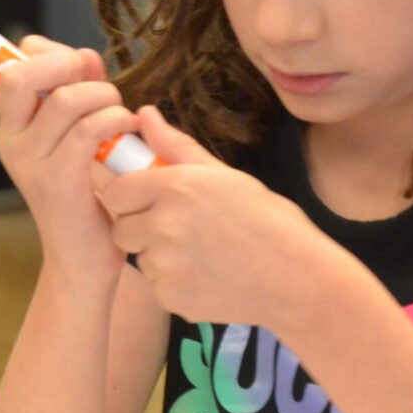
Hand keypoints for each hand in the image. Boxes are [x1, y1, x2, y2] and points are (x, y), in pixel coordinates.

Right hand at [0, 35, 141, 289]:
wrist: (84, 259)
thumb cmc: (88, 195)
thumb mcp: (80, 137)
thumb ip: (80, 92)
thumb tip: (86, 57)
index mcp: (13, 129)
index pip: (10, 68)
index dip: (46, 52)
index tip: (78, 67)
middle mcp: (12, 142)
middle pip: (19, 75)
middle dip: (65, 63)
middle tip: (95, 82)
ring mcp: (31, 162)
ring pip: (65, 99)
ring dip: (104, 96)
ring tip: (120, 114)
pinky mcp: (58, 181)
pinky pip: (88, 129)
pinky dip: (116, 119)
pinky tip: (128, 130)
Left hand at [98, 107, 343, 329]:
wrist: (298, 279)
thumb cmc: (268, 221)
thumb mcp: (224, 175)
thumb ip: (176, 146)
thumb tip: (144, 114)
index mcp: (175, 186)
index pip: (114, 192)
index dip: (129, 197)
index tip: (147, 201)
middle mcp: (162, 224)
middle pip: (121, 228)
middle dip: (140, 228)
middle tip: (178, 230)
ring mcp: (164, 265)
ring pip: (140, 258)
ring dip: (159, 257)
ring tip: (203, 254)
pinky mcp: (170, 298)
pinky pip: (157, 287)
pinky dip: (175, 284)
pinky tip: (209, 277)